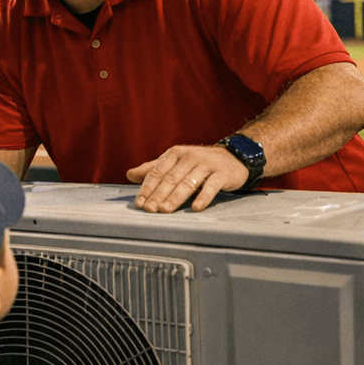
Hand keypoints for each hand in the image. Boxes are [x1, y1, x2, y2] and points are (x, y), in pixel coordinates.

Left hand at [127, 144, 247, 212]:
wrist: (233, 158)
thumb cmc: (199, 163)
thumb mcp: (175, 162)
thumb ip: (153, 169)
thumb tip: (129, 174)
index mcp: (175, 154)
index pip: (157, 172)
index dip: (147, 188)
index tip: (139, 203)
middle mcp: (189, 156)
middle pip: (170, 178)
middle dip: (158, 195)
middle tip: (149, 209)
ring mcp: (206, 164)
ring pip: (188, 182)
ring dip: (176, 197)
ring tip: (165, 210)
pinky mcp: (222, 173)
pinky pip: (211, 186)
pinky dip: (203, 197)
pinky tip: (196, 208)